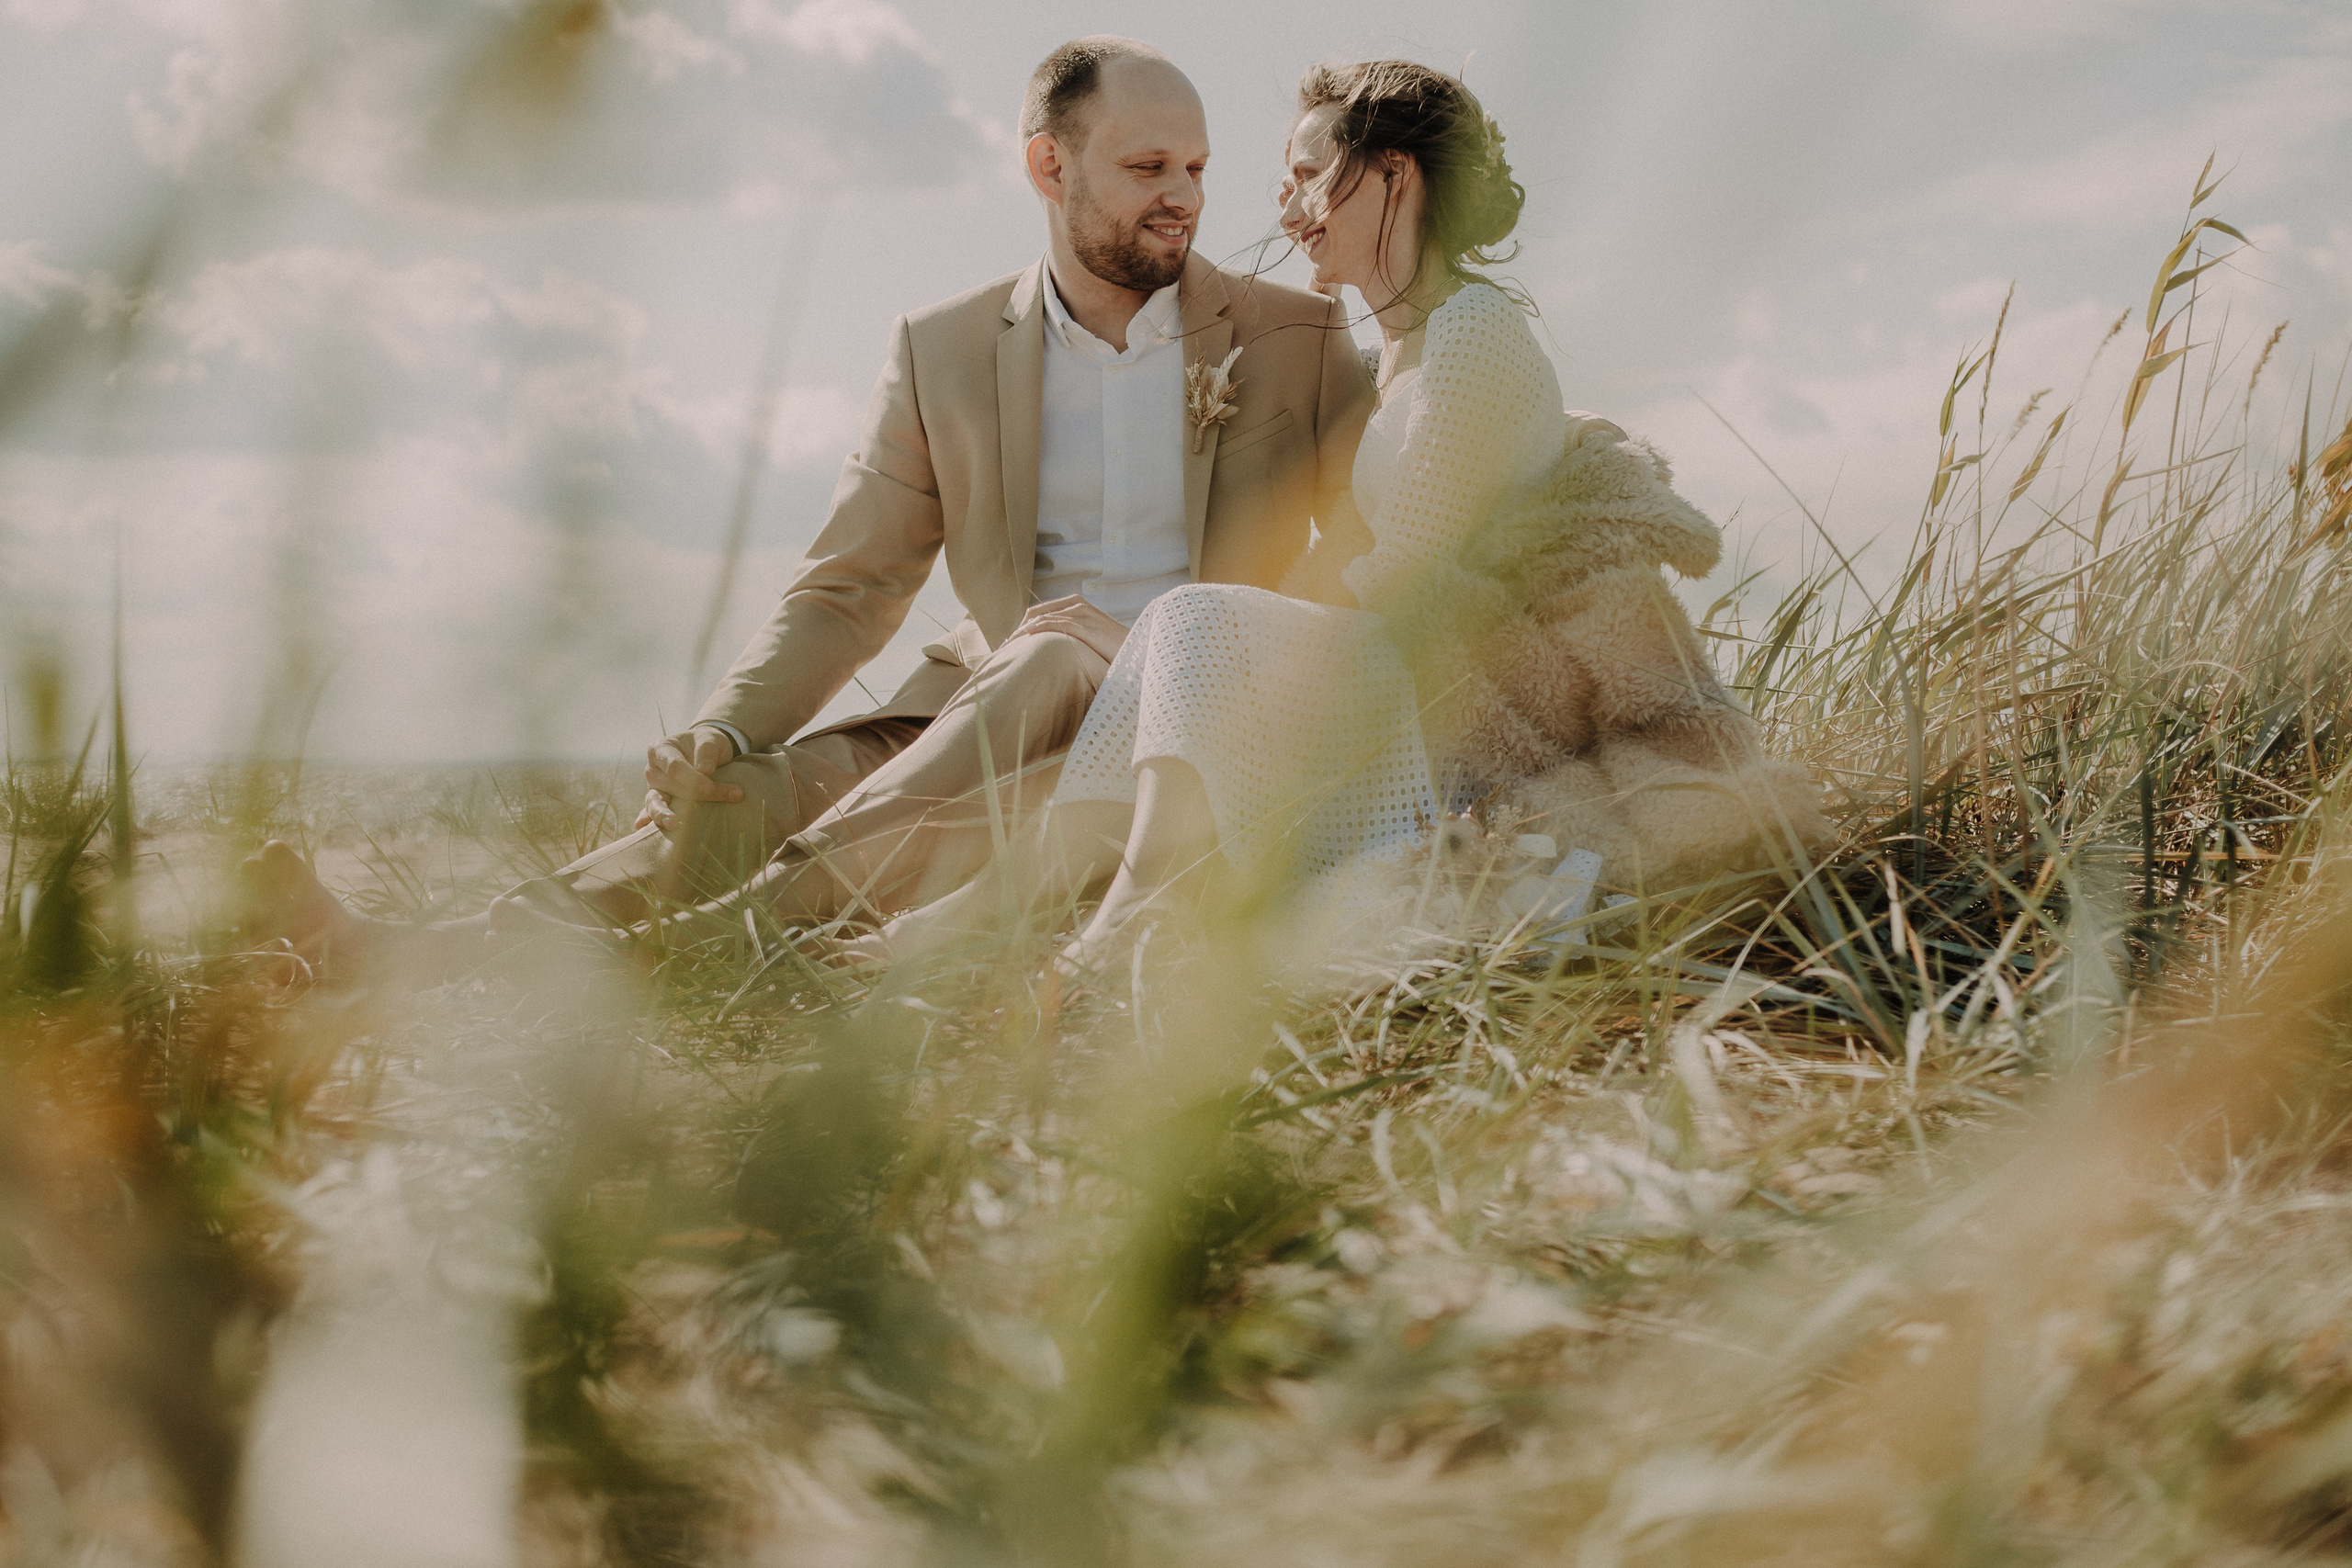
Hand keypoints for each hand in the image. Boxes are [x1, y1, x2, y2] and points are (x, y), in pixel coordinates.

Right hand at [636, 727, 743, 830]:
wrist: (707, 751)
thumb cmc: (707, 744)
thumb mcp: (710, 740)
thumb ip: (707, 751)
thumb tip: (706, 771)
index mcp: (660, 750)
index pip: (674, 767)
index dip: (692, 779)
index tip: (710, 789)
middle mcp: (653, 769)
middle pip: (669, 786)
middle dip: (693, 796)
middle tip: (718, 799)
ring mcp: (654, 787)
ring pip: (655, 802)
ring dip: (663, 814)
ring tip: (673, 823)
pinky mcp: (659, 802)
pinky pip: (651, 812)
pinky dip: (648, 820)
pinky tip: (642, 830)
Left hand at [1008, 594, 1127, 663]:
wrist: (1138, 651)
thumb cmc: (1115, 649)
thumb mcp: (1091, 638)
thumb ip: (1074, 636)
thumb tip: (1056, 649)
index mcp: (1078, 604)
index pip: (1041, 611)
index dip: (1024, 625)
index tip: (1013, 643)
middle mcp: (1077, 604)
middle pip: (1036, 611)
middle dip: (1018, 628)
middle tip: (1007, 647)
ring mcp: (1081, 613)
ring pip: (1042, 618)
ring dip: (1022, 632)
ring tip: (1010, 647)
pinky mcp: (1084, 625)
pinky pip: (1053, 624)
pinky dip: (1036, 630)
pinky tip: (1024, 638)